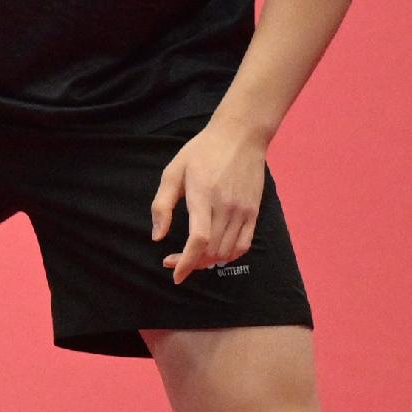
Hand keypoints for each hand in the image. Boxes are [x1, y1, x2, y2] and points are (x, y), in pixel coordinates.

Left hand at [151, 121, 268, 279]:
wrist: (240, 136)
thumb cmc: (201, 152)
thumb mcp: (172, 172)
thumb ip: (162, 206)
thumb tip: (157, 237)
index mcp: (203, 196)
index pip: (199, 240)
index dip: (186, 262)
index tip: (175, 276)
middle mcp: (226, 206)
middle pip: (212, 250)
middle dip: (191, 263)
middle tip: (173, 261)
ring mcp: (244, 210)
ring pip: (227, 251)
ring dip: (208, 261)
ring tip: (192, 257)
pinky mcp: (254, 211)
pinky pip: (244, 244)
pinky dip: (229, 256)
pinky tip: (215, 253)